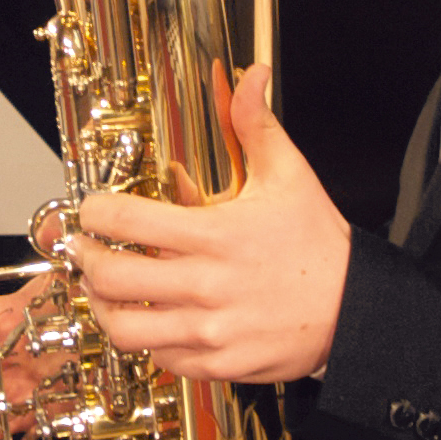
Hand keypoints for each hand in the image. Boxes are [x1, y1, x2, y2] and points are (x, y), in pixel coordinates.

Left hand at [74, 70, 350, 385]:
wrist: (355, 309)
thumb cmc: (318, 244)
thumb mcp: (289, 176)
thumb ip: (256, 124)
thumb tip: (249, 76)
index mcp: (217, 234)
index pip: (128, 223)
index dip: (95, 214)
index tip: (92, 210)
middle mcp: (208, 285)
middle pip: (113, 279)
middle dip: (86, 261)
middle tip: (85, 251)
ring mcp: (211, 330)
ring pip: (126, 328)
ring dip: (104, 308)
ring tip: (103, 291)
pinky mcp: (219, 363)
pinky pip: (160, 359)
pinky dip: (147, 340)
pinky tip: (152, 319)